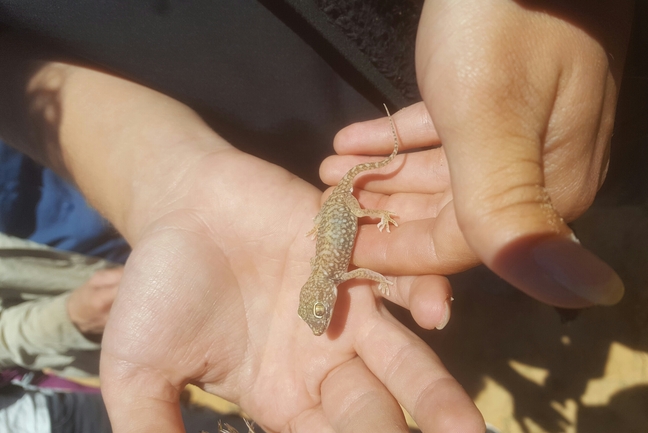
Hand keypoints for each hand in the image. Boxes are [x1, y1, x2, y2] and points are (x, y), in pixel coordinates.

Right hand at [5, 30, 480, 432]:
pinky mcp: (357, 257)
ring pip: (401, 356)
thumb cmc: (159, 290)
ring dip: (434, 392)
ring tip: (469, 427)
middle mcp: (325, 361)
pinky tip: (437, 315)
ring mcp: (348, 309)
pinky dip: (419, 295)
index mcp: (282, 397)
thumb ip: (154, 425)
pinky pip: (396, 280)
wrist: (180, 206)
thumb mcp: (141, 370)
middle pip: (374, 412)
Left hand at [325, 0, 632, 307]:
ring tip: (330, 170)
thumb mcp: (491, 119)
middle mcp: (543, 170)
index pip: (463, 248)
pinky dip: (401, 139)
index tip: (338, 247)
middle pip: (451, 214)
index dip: (397, 253)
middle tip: (325, 204)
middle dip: (384, 212)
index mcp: (549, 189)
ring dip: (384, 174)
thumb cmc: (504, 20)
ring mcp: (526, 130)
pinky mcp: (508, 96)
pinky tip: (355, 139)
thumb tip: (591, 297)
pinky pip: (448, 134)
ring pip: (446, 174)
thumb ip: (513, 213)